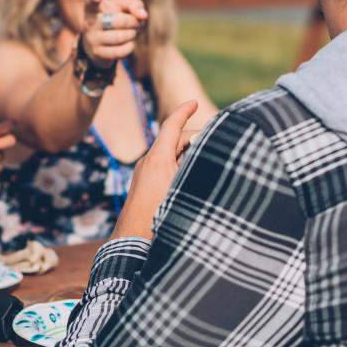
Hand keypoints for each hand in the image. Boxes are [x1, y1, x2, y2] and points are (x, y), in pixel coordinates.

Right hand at [81, 0, 148, 67]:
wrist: (101, 43)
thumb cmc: (115, 18)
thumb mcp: (123, 6)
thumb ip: (134, 4)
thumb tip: (143, 15)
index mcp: (93, 7)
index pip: (90, 0)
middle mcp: (89, 22)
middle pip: (118, 21)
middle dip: (133, 22)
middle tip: (137, 22)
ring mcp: (92, 39)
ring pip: (119, 37)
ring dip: (132, 34)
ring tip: (133, 32)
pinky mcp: (97, 53)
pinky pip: (120, 51)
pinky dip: (130, 46)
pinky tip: (129, 43)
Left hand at [111, 100, 198, 240]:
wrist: (132, 244)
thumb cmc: (158, 218)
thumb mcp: (183, 189)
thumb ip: (196, 168)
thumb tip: (210, 154)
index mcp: (158, 159)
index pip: (171, 126)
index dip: (183, 111)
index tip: (194, 103)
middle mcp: (149, 163)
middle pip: (173, 141)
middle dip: (194, 138)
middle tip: (215, 142)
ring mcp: (145, 175)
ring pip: (170, 156)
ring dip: (188, 154)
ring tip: (206, 161)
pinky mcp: (145, 187)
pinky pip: (164, 168)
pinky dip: (179, 166)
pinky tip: (192, 179)